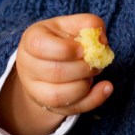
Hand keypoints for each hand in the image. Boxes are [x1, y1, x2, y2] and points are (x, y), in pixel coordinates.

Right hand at [0, 14, 113, 134]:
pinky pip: (71, 109)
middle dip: (83, 68)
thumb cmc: (63, 39)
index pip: (42, 46)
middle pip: (55, 72)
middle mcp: (28, 65)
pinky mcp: (49, 105)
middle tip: (94, 61)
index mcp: (32, 40)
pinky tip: (106, 87)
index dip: (67, 49)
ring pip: (59, 96)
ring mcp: (35, 88)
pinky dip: (93, 100)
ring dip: (84, 85)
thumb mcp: (73, 25)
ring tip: (93, 73)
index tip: (84, 49)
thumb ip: (90, 25)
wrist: (49, 60)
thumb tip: (102, 41)